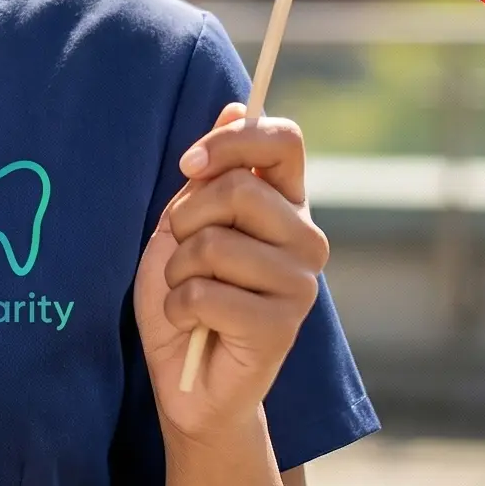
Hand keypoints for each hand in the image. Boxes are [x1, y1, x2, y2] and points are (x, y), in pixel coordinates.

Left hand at [133, 103, 328, 439]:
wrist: (188, 379)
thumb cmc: (185, 293)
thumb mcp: (185, 222)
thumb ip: (212, 172)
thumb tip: (235, 106)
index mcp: (286, 203)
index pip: (283, 140)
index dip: (231, 142)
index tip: (188, 165)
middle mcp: (307, 238)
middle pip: (238, 188)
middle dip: (185, 218)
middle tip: (182, 252)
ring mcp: (301, 283)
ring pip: (214, 243)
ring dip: (178, 270)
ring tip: (188, 293)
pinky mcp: (283, 326)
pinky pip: (204, 293)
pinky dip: (178, 308)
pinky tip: (193, 324)